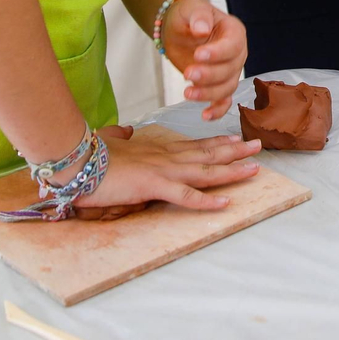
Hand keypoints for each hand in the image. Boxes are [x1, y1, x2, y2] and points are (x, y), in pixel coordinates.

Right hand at [72, 124, 260, 218]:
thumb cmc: (94, 155)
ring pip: (206, 171)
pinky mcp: (155, 186)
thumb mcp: (116, 145)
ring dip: (233, 171)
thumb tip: (129, 136)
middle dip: (236, 151)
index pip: (195, 144)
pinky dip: (207, 201)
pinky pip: (186, 196)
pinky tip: (226, 203)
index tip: (236, 139)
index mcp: (159, 149)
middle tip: (259, 145)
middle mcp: (167, 157)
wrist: (78, 160)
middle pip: (209, 154)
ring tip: (255, 168)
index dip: (218, 142)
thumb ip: (127, 142)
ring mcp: (164, 171)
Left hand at [159, 0, 247, 120]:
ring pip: (226, 87)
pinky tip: (204, 116)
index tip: (198, 55)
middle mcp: (236, 53)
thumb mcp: (191, 9)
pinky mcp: (218, 85)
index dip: (218, 53)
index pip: (233, 45)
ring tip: (187, 93)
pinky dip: (217, 110)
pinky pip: (224, 101)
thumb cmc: (188, 15)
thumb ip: (198, 17)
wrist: (179, 28)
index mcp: (234, 32)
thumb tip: (202, 29)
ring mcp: (230, 71)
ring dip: (209, 93)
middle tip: (188, 73)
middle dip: (209, 75)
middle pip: (230, 70)